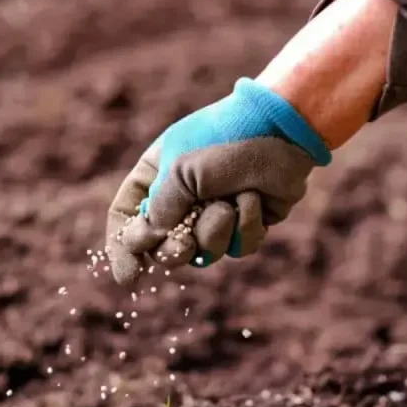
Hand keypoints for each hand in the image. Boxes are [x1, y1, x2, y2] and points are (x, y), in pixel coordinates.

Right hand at [105, 77, 330, 283]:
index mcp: (156, 176)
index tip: (130, 276)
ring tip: (228, 203)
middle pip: (163, 248)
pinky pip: (239, 248)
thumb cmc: (225, 139)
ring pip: (204, 253)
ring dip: (216, 232)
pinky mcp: (248, 223)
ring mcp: (216, 212)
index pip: (126, 218)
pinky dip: (246, 226)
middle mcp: (183, 198)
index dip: (124, 249)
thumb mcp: (180, 170)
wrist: (282, 129)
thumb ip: (158, 210)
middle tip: (184, 246)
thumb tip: (149, 241)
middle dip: (174, 251)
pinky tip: (255, 199)